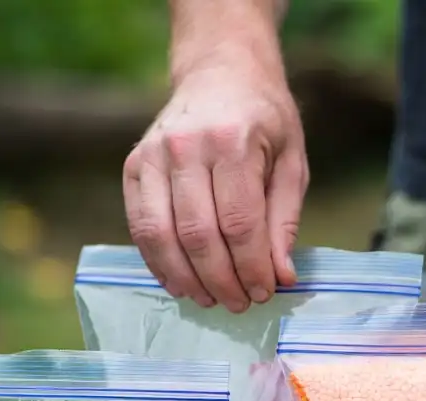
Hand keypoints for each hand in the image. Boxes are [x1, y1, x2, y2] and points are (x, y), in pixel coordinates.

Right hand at [124, 60, 307, 310]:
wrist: (221, 72)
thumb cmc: (264, 121)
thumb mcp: (292, 162)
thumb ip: (285, 220)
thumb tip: (282, 276)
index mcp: (234, 141)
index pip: (240, 223)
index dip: (251, 267)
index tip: (265, 292)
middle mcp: (187, 147)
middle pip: (199, 234)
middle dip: (222, 280)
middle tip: (240, 304)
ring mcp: (153, 155)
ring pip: (162, 235)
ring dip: (188, 279)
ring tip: (210, 300)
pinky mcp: (133, 165)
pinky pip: (139, 226)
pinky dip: (158, 262)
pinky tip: (180, 282)